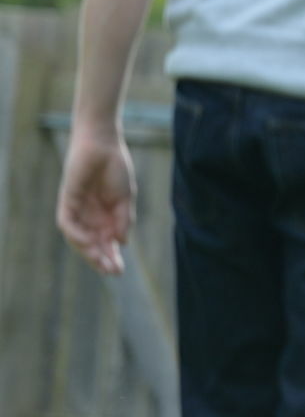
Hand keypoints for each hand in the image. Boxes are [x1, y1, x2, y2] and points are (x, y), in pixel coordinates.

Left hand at [57, 125, 135, 274]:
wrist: (104, 144)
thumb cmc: (116, 167)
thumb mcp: (126, 197)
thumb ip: (123, 219)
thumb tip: (121, 242)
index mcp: (105, 216)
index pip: (106, 243)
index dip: (112, 257)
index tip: (120, 270)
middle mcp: (89, 216)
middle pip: (92, 244)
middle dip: (101, 259)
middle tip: (113, 271)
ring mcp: (77, 210)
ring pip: (78, 238)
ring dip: (89, 251)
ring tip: (102, 261)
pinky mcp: (67, 201)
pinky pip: (67, 224)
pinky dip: (77, 234)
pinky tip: (89, 242)